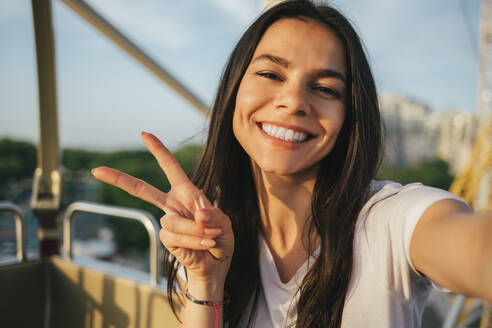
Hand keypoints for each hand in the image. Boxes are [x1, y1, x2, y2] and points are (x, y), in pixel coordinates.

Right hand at [91, 132, 233, 282]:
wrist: (217, 263)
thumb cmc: (220, 237)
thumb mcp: (224, 222)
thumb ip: (213, 215)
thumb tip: (199, 214)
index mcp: (186, 192)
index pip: (170, 168)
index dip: (158, 150)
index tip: (144, 134)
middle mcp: (172, 204)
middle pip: (142, 189)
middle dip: (119, 179)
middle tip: (97, 170)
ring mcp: (168, 221)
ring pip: (173, 221)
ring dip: (196, 230)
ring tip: (211, 237)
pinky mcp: (167, 239)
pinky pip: (175, 236)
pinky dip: (193, 240)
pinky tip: (204, 244)